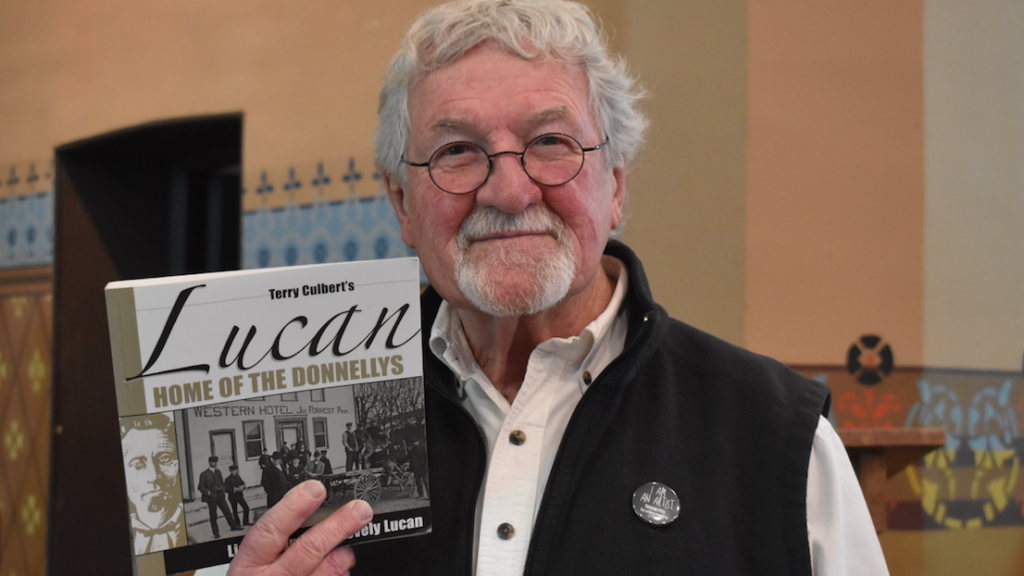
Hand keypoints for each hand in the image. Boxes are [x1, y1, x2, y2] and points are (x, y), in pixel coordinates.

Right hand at [228, 480, 372, 575]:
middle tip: (358, 510)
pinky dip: (338, 574)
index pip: (270, 530)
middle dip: (337, 526)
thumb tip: (300, 509)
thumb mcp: (250, 563)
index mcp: (250, 564)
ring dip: (342, 555)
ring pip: (324, 570)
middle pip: (308, 549)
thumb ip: (270, 542)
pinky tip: (342, 568)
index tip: (315, 490)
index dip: (294, 507)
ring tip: (349, 547)